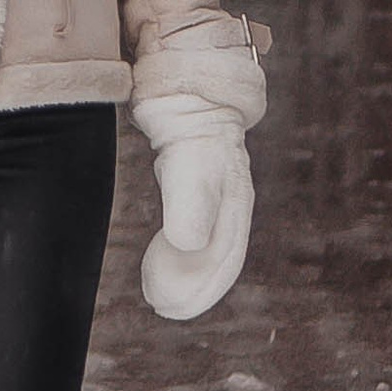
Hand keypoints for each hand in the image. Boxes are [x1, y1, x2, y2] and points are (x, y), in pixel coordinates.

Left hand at [140, 127, 253, 321]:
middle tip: (160, 307)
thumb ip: (191, 199)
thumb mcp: (190, 158)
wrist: (189, 83)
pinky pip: (197, 229)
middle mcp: (231, 199)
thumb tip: (188, 245)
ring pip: (210, 246)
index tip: (165, 305)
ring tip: (157, 293)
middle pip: (220, 257)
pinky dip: (180, 251)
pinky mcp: (199, 181)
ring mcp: (217, 190)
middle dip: (194, 288)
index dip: (199, 288)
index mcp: (234, 200)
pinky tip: (162, 257)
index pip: (223, 258)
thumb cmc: (189, 119)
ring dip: (188, 275)